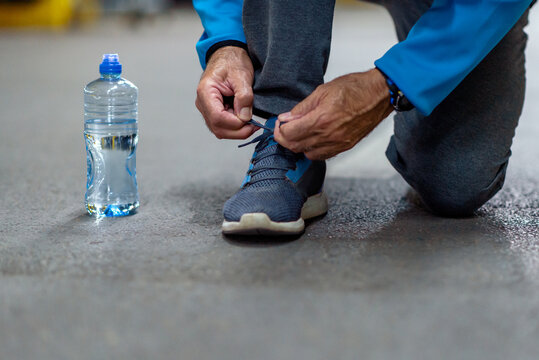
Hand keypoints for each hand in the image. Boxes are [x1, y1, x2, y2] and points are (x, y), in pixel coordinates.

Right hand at [195, 46, 256, 138]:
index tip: (252, 121)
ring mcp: (206, 109)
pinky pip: (222, 126)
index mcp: (206, 92)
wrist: (227, 55)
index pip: (218, 117)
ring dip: (237, 131)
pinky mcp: (213, 111)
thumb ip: (244, 97)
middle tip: (255, 126)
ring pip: (220, 130)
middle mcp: (202, 103)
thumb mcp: (242, 75)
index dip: (236, 123)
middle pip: (218, 128)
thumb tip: (245, 117)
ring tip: (252, 123)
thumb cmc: (233, 61)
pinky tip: (245, 119)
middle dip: (238, 131)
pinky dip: (235, 127)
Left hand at [274, 69, 393, 159]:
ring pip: (307, 154)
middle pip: (296, 147)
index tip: (279, 123)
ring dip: (298, 145)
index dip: (280, 129)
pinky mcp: (345, 147)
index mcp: (321, 120)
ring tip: (298, 133)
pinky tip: (312, 139)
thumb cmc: (355, 88)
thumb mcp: (322, 91)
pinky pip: (322, 155)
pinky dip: (312, 150)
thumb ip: (302, 108)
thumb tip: (286, 118)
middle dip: (285, 138)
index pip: (289, 134)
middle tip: (284, 128)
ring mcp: (338, 143)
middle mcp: (329, 135)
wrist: (379, 95)